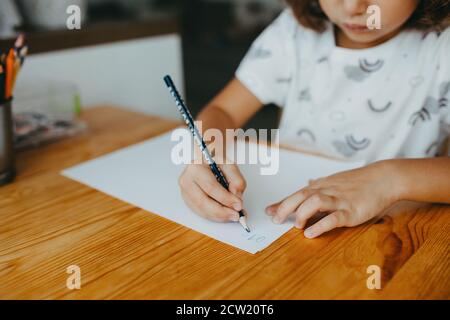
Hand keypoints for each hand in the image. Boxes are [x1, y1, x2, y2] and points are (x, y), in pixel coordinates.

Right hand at [178, 153, 246, 222]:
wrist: (203, 161)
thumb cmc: (214, 161)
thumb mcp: (229, 164)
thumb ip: (236, 179)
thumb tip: (236, 197)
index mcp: (195, 167)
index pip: (211, 187)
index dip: (225, 198)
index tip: (238, 205)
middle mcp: (186, 180)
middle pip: (203, 202)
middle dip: (222, 212)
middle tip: (236, 215)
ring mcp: (185, 192)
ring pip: (201, 210)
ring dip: (218, 216)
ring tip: (232, 215)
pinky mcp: (187, 200)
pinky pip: (200, 212)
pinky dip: (213, 216)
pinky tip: (223, 215)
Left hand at [265, 161, 400, 237]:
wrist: (384, 178)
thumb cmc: (360, 181)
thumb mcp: (335, 181)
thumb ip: (320, 185)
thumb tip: (307, 183)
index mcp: (321, 186)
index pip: (297, 193)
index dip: (281, 202)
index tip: (268, 210)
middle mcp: (326, 191)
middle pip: (300, 195)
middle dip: (285, 207)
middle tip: (275, 219)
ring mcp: (339, 200)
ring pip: (314, 202)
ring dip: (302, 214)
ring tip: (297, 226)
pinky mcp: (351, 210)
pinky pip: (333, 217)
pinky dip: (320, 226)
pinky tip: (311, 233)